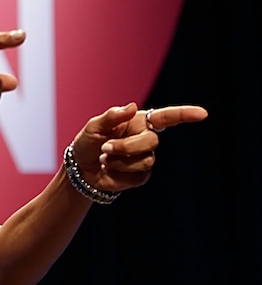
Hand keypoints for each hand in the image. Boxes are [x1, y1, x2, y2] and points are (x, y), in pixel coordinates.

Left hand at [70, 103, 207, 192]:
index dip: (185, 115)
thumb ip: (111, 117)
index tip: (202, 114)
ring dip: (119, 161)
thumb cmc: (88, 142)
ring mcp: (146, 158)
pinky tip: (108, 170)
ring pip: (145, 161)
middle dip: (126, 147)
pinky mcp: (141, 176)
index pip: (166, 118)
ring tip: (104, 159)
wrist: (81, 168)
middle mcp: (145, 139)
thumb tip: (132, 107)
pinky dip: (118, 174)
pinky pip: (138, 177)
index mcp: (138, 122)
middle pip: (152, 142)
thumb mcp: (93, 126)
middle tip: (104, 149)